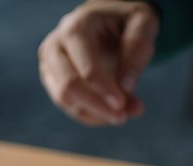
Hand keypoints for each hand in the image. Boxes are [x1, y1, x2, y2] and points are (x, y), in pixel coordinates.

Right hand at [38, 1, 158, 126]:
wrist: (108, 19)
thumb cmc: (126, 21)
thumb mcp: (143, 23)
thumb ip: (137, 50)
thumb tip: (126, 86)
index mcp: (77, 26)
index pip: (85, 66)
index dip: (104, 89)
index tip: (123, 104)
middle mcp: (56, 43)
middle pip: (68, 86)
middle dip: (97, 107)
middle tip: (123, 118)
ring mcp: (49, 62)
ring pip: (63, 99)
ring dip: (94, 115)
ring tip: (122, 116)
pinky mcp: (52, 77)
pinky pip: (66, 104)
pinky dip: (89, 115)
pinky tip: (110, 114)